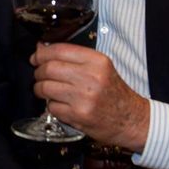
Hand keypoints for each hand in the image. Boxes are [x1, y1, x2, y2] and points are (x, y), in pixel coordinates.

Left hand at [31, 42, 148, 150]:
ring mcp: (83, 97)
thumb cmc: (114, 92)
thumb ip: (74, 58)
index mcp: (97, 61)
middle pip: (49, 68)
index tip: (36, 56)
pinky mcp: (78, 115)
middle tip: (39, 75)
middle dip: (39, 71)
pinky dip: (51, 105)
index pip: (60, 50)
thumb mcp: (101, 68)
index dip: (42, 53)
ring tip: (45, 90)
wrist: (132, 120)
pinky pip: (51, 106)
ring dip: (40, 89)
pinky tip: (60, 105)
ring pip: (45, 87)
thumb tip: (42, 49)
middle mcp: (91, 77)